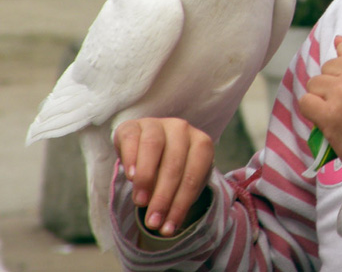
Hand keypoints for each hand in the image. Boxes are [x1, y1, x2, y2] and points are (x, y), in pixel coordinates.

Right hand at [114, 118, 213, 236]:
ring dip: (147, 177)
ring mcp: (158, 123)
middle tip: (153, 221)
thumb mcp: (179, 185)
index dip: (182, 203)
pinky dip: (132, 158)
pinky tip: (131, 177)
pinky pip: (133, 139)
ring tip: (140, 202)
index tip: (169, 227)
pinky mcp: (134, 125)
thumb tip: (165, 228)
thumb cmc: (170, 170)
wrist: (148, 149)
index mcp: (201, 143)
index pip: (195, 173)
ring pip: (154, 146)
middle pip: (175, 163)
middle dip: (164, 197)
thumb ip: (176, 200)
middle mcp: (182, 129)